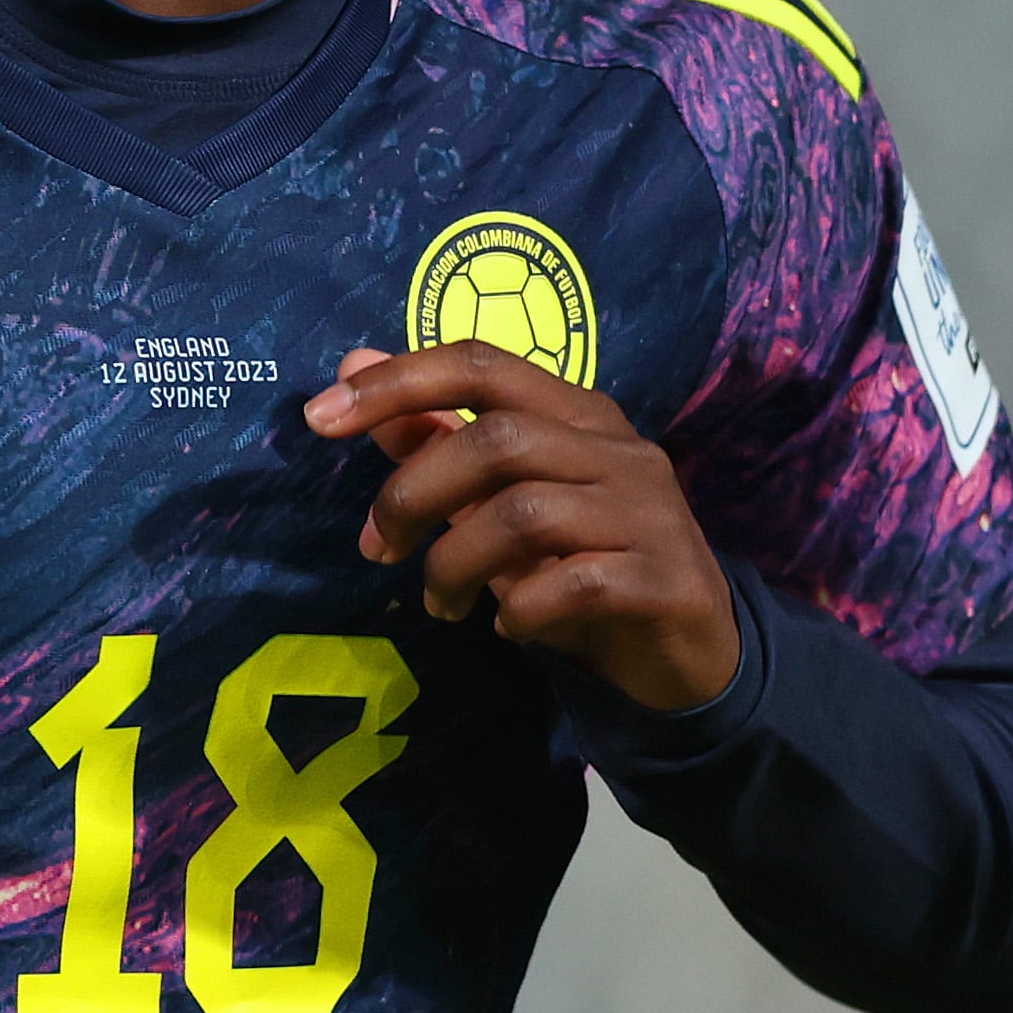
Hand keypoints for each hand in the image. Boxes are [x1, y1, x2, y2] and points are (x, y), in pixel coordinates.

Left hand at [303, 342, 739, 713]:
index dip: (398, 382)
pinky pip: (573, 584)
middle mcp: (618, 449)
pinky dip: (520, 609)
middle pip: (496, 439)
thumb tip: (353, 364)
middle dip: (413, 493)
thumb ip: (437, 435)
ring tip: (441, 604)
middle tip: (376, 549)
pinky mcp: (664, 580)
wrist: (692, 649)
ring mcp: (648, 512)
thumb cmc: (587, 561)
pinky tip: (508, 626)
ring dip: (456, 563)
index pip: (481, 363)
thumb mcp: (506, 498)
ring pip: (525, 513)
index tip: (319, 418)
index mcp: (578, 413)